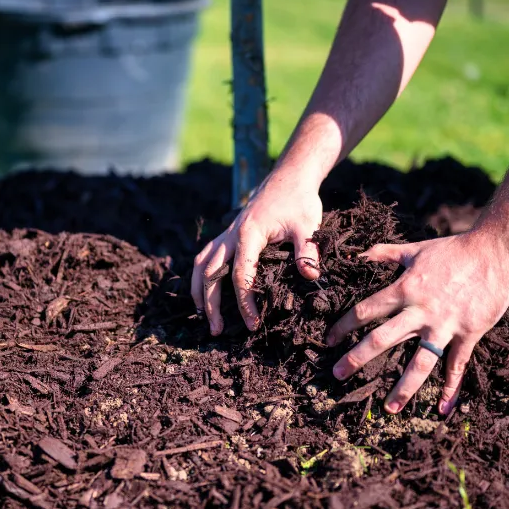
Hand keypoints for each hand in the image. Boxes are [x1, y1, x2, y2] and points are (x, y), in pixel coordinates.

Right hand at [191, 167, 322, 335]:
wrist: (289, 177)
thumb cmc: (299, 201)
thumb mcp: (308, 225)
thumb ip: (308, 251)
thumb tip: (310, 276)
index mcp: (248, 235)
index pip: (240, 275)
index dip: (244, 302)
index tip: (253, 323)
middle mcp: (231, 235)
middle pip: (210, 273)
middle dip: (211, 304)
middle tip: (217, 331)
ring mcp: (227, 233)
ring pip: (201, 264)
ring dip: (199, 291)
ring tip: (202, 316)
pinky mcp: (228, 233)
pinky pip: (206, 255)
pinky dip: (201, 275)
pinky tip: (204, 291)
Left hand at [325, 230, 508, 414]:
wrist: (495, 252)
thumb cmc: (453, 250)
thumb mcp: (414, 249)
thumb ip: (384, 253)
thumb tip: (358, 254)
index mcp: (405, 289)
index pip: (365, 311)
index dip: (344, 326)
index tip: (329, 340)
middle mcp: (421, 311)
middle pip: (382, 339)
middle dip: (357, 358)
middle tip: (338, 375)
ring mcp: (445, 325)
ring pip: (420, 362)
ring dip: (404, 387)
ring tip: (390, 408)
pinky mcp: (469, 334)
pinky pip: (457, 365)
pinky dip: (451, 388)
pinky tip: (443, 408)